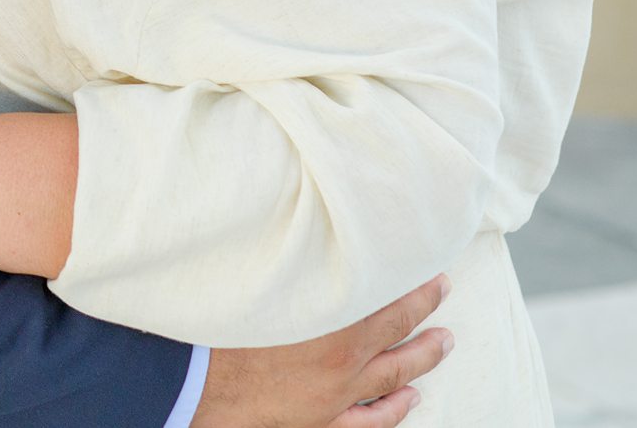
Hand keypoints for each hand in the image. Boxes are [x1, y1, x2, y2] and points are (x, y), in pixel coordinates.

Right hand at [195, 276, 455, 427]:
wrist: (192, 383)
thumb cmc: (216, 327)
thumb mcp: (256, 280)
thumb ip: (289, 259)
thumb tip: (304, 227)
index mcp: (333, 323)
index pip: (390, 298)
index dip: (413, 282)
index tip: (428, 264)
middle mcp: (343, 361)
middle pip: (399, 334)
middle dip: (425, 311)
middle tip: (443, 290)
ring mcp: (335, 396)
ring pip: (394, 378)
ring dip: (423, 359)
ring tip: (443, 344)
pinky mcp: (320, 420)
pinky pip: (370, 421)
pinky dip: (394, 410)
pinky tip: (409, 400)